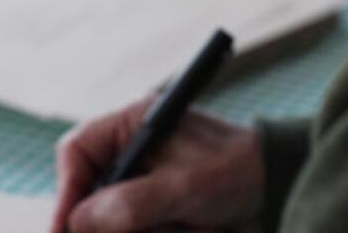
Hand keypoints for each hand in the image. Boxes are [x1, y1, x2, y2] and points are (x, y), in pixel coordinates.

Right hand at [50, 98, 264, 232]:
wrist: (281, 190)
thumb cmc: (239, 172)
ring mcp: (143, 183)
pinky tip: (187, 228)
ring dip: (143, 229)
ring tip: (181, 227)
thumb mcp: (185, 188)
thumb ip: (130, 204)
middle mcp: (131, 151)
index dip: (66, 193)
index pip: (76, 154)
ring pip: (112, 221)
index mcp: (131, 125)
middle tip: (135, 231)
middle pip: (88, 194)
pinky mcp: (157, 210)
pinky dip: (158, 231)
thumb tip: (80, 222)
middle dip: (104, 224)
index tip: (66, 230)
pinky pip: (137, 228)